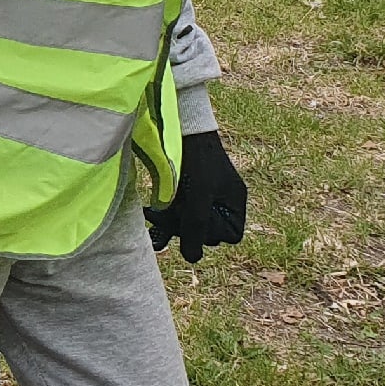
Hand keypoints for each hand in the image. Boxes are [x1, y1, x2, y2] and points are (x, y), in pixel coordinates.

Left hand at [146, 129, 247, 262]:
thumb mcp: (197, 197)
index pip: (231, 236)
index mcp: (235, 202)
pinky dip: (165, 213)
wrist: (181, 126)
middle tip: (170, 215)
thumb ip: (196, 228)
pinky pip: (178, 211)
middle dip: (186, 226)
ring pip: (190, 222)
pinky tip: (150, 210)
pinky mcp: (186, 189)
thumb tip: (192, 259)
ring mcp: (204, 195)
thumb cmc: (195, 160)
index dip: (211, 234)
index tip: (196, 222)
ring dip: (171, 221)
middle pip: (206, 231)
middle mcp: (222, 200)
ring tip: (155, 212)